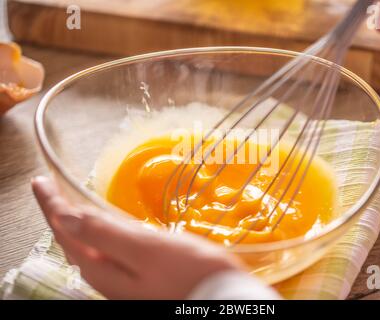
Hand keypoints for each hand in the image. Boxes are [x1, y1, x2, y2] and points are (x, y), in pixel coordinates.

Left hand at [31, 176, 242, 298]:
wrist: (219, 295)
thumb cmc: (187, 271)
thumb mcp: (143, 248)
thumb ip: (103, 233)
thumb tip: (66, 216)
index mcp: (102, 269)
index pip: (66, 231)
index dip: (52, 204)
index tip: (41, 181)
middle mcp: (106, 277)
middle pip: (72, 239)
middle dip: (59, 212)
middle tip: (50, 188)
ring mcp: (121, 279)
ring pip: (88, 245)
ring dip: (76, 221)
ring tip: (69, 202)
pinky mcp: (137, 275)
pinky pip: (105, 249)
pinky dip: (97, 231)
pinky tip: (102, 226)